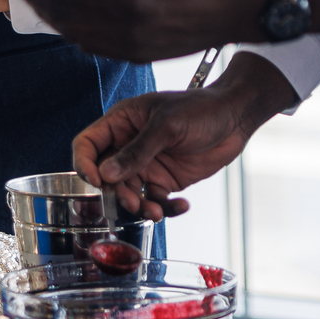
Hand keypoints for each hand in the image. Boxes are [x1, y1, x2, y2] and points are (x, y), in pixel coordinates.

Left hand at [5, 0, 267, 60]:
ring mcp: (135, 47)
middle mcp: (129, 29)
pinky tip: (70, 25)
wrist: (242, 8)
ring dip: (53, 19)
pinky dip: (76, 35)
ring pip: (79, 35)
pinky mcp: (143, 56)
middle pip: (67, 15)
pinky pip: (98, 48)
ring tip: (35, 1)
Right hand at [75, 52, 297, 220]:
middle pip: (107, 176)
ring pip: (130, 193)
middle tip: (134, 203)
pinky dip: (165, 208)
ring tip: (157, 211)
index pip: (88, 144)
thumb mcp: (166, 125)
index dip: (84, 163)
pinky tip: (182, 205)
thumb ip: (137, 151)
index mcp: (122, 122)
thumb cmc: (200, 108)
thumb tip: (106, 174)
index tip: (97, 181)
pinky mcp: (165, 180)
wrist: (235, 118)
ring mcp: (147, 164)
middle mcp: (129, 145)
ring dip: (140, 206)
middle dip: (118, 193)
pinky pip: (155, 201)